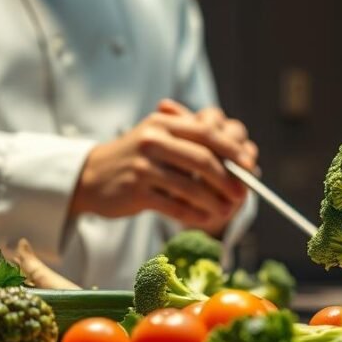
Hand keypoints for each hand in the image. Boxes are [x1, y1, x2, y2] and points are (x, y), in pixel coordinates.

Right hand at [68, 102, 257, 235]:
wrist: (91, 176)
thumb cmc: (136, 157)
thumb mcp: (158, 137)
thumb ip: (192, 141)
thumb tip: (240, 158)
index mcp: (163, 122)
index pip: (206, 132)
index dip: (232, 150)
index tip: (250, 165)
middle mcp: (153, 141)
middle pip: (202, 160)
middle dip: (228, 179)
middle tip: (243, 194)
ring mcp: (143, 167)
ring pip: (190, 186)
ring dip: (214, 201)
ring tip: (227, 210)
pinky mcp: (136, 192)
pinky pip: (174, 205)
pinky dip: (194, 214)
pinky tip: (205, 218)